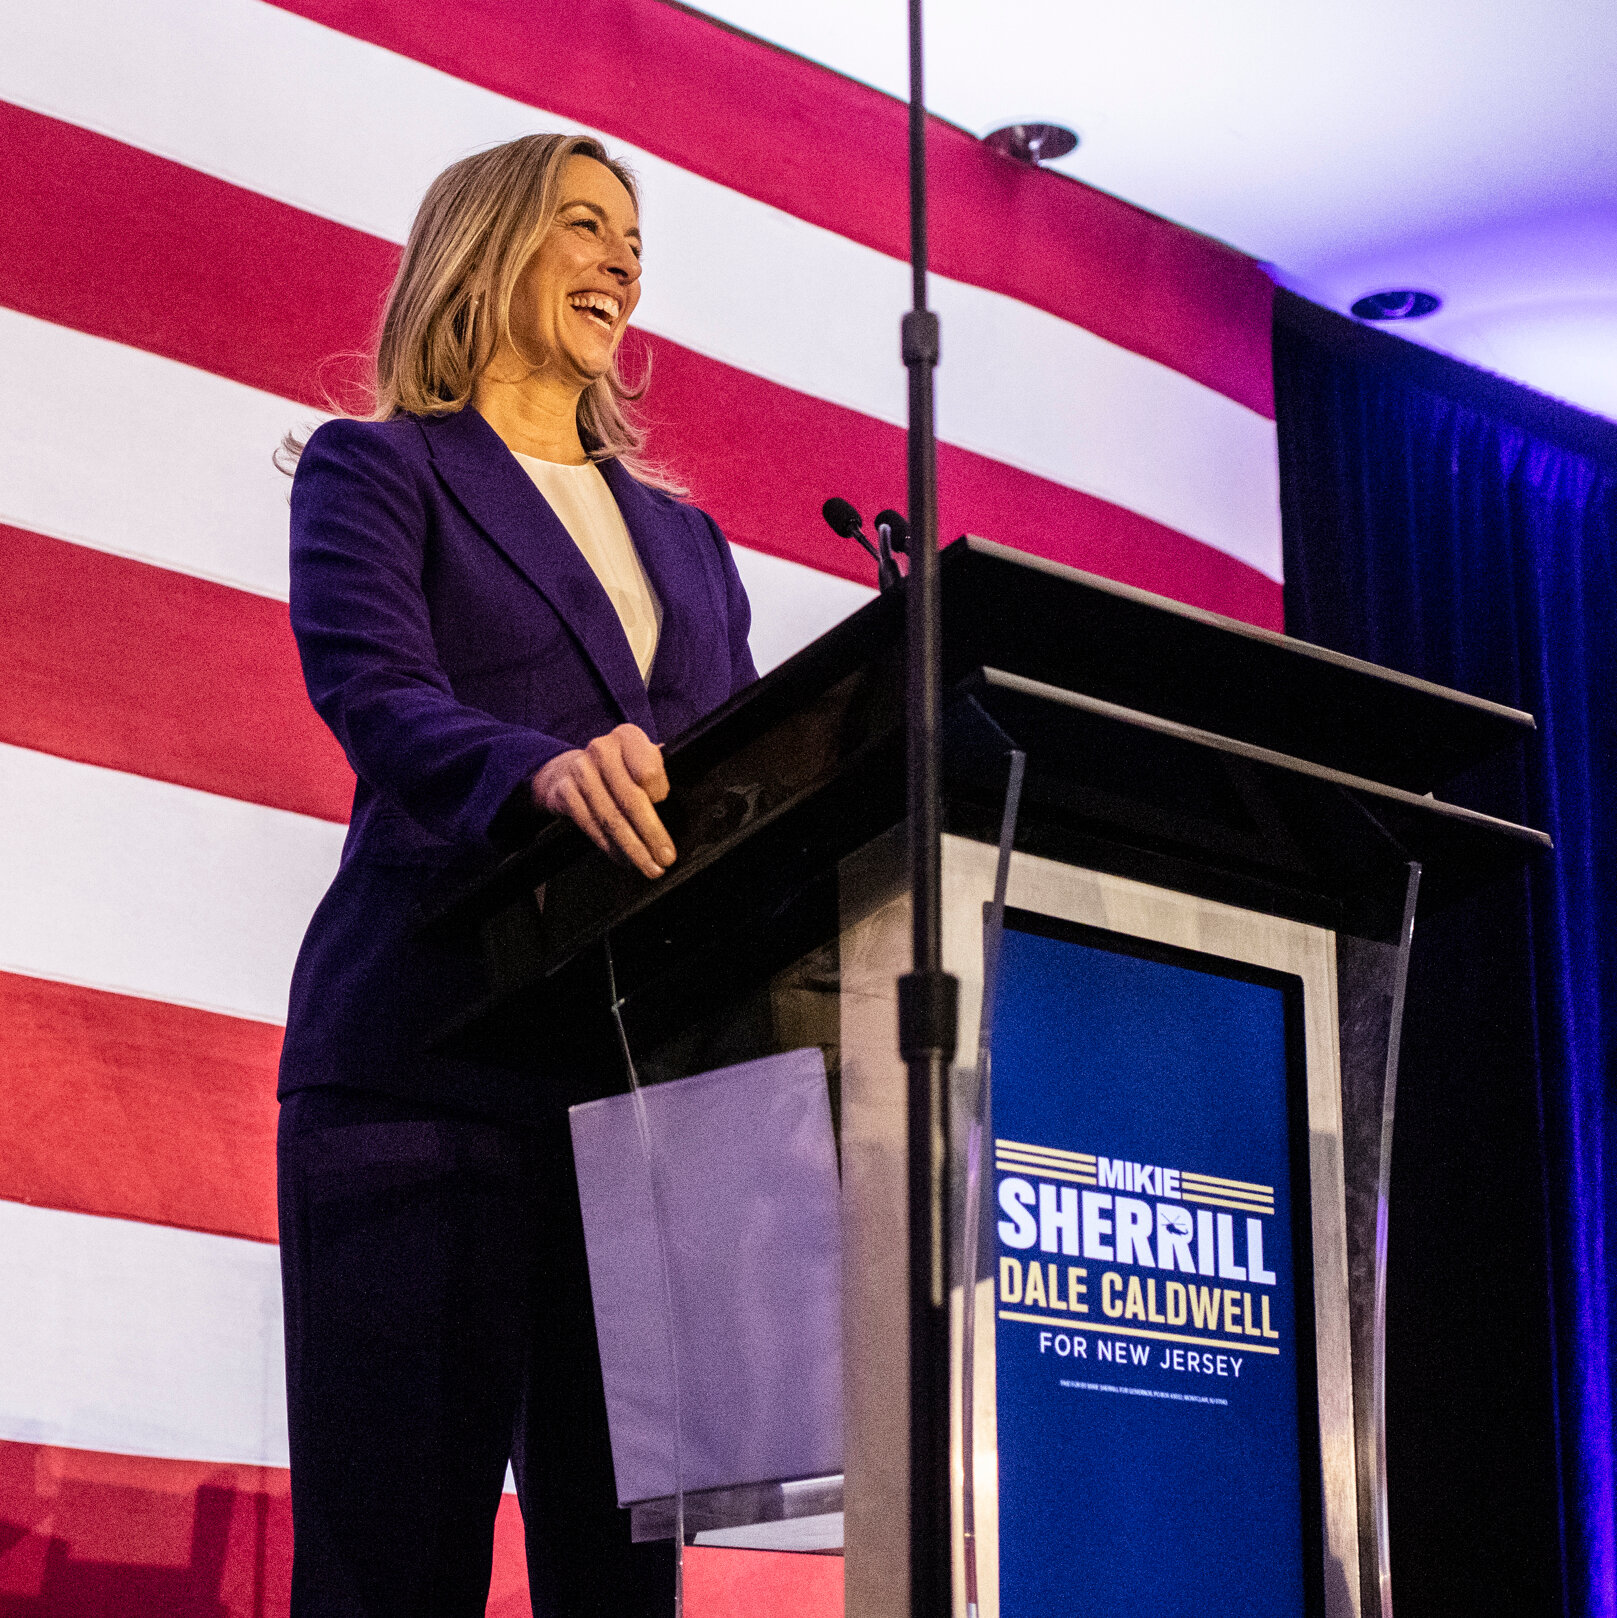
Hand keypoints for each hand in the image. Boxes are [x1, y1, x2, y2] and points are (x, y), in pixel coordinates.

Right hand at [531, 724, 674, 878]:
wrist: (565, 770)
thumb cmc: (616, 769)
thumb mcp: (638, 759)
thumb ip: (657, 773)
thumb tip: (682, 805)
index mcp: (628, 737)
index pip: (648, 770)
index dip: (660, 792)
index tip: (665, 806)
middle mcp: (602, 749)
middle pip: (631, 799)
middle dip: (651, 833)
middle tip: (666, 858)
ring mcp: (580, 771)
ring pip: (611, 818)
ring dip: (633, 848)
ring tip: (649, 867)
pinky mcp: (564, 792)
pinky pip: (590, 826)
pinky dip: (610, 847)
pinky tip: (624, 860)